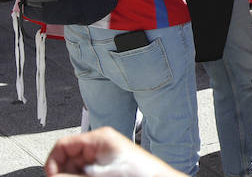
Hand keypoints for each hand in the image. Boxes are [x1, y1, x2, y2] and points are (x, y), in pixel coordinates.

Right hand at [46, 126, 183, 176]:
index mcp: (99, 138)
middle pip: (66, 158)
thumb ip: (73, 176)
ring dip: (70, 176)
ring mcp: (102, 158)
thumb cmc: (141, 173)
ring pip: (74, 168)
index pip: (63, 145)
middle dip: (62, 172)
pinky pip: (85, 173)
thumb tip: (52, 176)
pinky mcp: (106, 168)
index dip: (53, 162)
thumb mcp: (99, 174)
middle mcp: (100, 145)